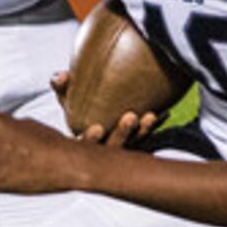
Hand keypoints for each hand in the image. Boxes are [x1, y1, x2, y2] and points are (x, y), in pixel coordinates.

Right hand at [44, 70, 162, 145]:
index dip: (91, 140)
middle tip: (131, 116)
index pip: (86, 148)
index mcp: (82, 145)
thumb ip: (62, 86)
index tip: (98, 128)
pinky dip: (155, 127)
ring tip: (150, 115)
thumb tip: (62, 75)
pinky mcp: (137, 145)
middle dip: (122, 134)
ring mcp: (122, 150)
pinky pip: (148, 139)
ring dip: (142, 131)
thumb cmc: (77, 107)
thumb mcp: (67, 98)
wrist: (94, 119)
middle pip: (113, 148)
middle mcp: (103, 151)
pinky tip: (164, 113)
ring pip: (133, 146)